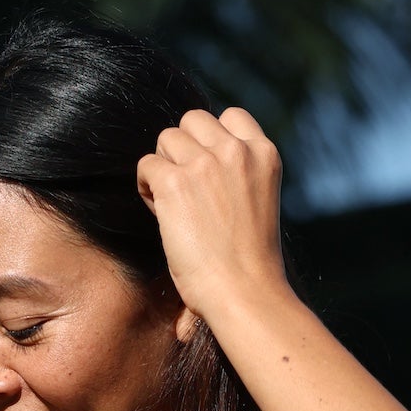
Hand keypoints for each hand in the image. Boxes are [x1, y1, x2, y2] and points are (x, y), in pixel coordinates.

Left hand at [136, 107, 288, 321]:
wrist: (245, 294)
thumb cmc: (250, 266)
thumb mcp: (258, 203)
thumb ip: (238, 175)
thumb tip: (199, 163)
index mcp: (264, 154)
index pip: (230, 117)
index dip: (212, 140)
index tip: (208, 173)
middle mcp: (236, 151)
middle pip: (193, 121)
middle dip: (184, 150)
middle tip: (186, 192)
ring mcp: (204, 164)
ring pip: (167, 138)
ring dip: (164, 167)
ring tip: (171, 205)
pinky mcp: (174, 183)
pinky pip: (147, 165)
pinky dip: (146, 187)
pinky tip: (160, 214)